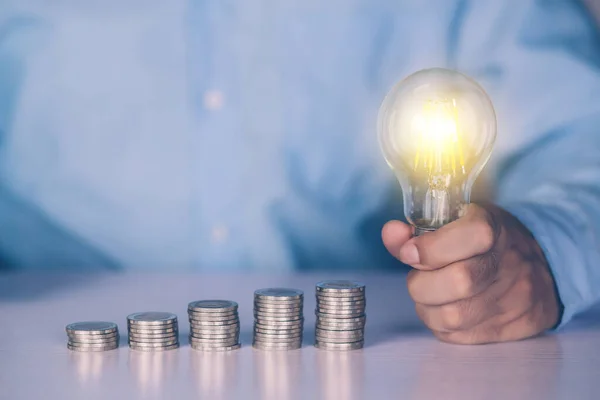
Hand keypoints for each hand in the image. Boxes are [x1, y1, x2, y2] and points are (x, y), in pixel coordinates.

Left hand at [382, 203, 561, 343]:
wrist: (543, 267)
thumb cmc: (487, 242)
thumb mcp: (457, 223)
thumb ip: (418, 230)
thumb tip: (391, 233)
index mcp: (494, 228)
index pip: (473, 235)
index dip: (431, 247)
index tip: (409, 253)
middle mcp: (509, 263)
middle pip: (459, 282)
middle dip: (422, 283)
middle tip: (418, 277)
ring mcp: (516, 297)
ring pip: (454, 316)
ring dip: (427, 308)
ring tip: (429, 296)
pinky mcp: (515, 327)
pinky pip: (460, 337)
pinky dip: (441, 326)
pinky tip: (445, 309)